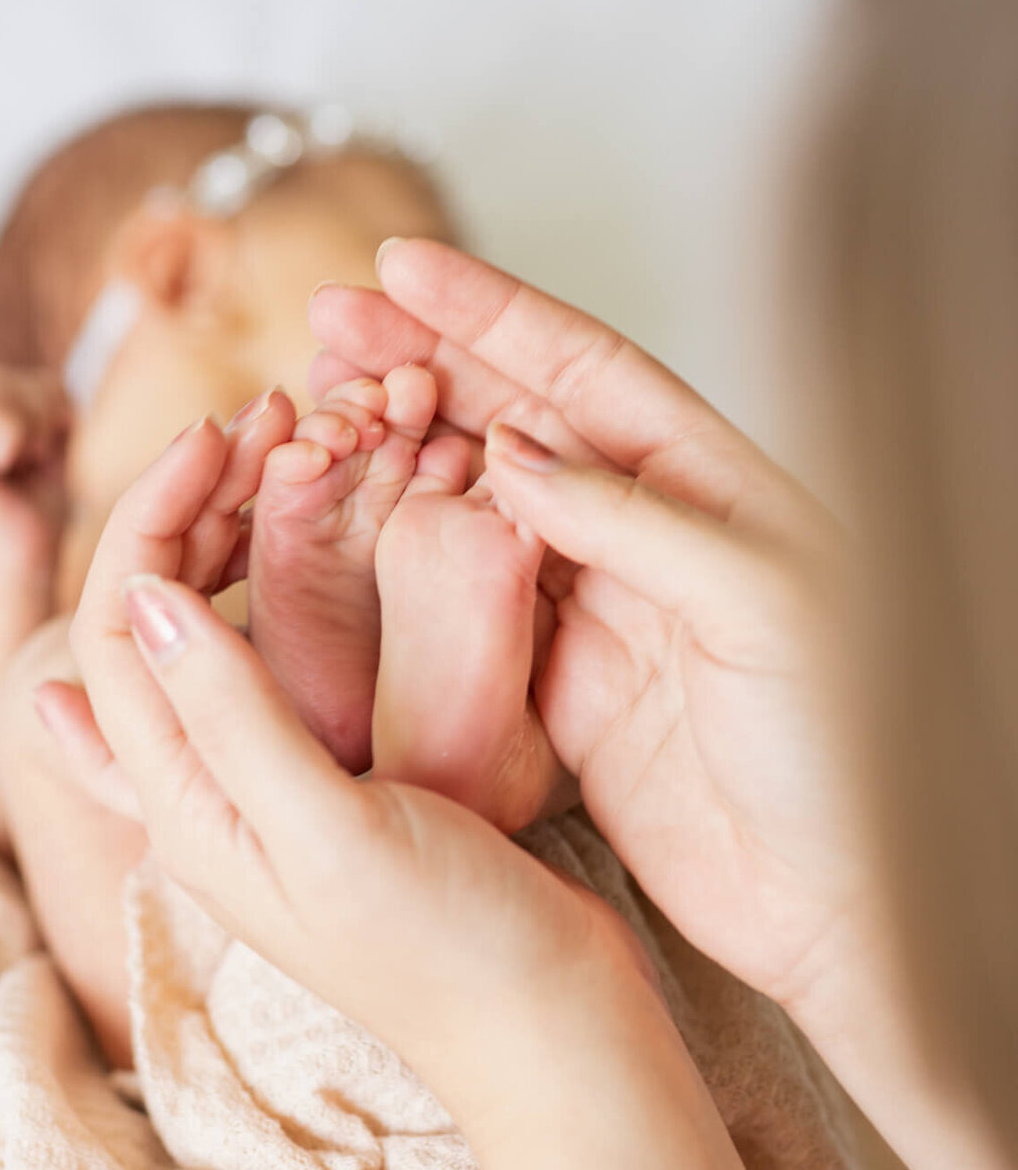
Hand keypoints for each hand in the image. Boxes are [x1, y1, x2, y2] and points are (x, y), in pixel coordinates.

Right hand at [0, 366, 72, 578]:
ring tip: (30, 459)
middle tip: (42, 452)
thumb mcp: (49, 447)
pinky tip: (13, 463)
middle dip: (35, 406)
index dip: (41, 398)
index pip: (2, 377)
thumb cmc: (37, 512)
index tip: (50, 443)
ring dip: (26, 420)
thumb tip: (57, 381)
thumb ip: (45, 409)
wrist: (25, 566)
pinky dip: (9, 433)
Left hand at [41, 414, 650, 1122]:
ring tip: (290, 450)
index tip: (221, 431)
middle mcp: (205, 789)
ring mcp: (265, 783)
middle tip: (262, 418)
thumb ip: (228, 716)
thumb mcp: (324, 827)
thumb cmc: (444, 946)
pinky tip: (293, 539)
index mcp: (182, 802)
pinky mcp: (328, 777)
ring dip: (231, 535)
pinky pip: (277, 657)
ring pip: (211, 630)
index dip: (153, 516)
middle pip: (152, 619)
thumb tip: (142, 593)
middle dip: (188, 508)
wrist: (546, 1024)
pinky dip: (281, 582)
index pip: (117, 629)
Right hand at [308, 240, 874, 1023]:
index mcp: (712, 484)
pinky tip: (359, 524)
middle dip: (423, 365)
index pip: (586, 370)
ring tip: (323, 413)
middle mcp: (650, 530)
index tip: (402, 269)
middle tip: (329, 329)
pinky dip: (412, 559)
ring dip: (404, 454)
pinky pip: (471, 603)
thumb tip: (512, 448)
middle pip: (518, 419)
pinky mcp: (562, 686)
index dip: (492, 311)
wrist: (837, 900)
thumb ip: (634, 520)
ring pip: (481, 504)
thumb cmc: (846, 750)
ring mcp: (600, 606)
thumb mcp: (761, 605)